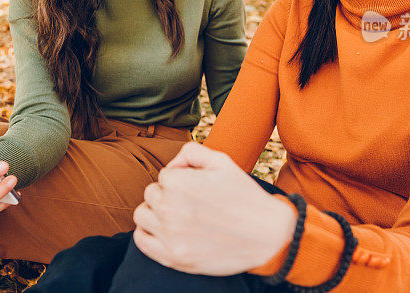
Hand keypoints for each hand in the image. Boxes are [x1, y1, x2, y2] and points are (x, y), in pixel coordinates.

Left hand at [132, 142, 296, 275]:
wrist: (268, 235)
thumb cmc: (244, 196)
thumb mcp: (222, 161)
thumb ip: (191, 152)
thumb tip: (172, 164)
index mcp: (179, 182)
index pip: (163, 175)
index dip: (181, 179)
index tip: (198, 189)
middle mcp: (170, 208)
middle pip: (151, 194)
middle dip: (168, 195)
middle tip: (192, 203)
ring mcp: (170, 235)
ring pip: (142, 215)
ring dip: (156, 213)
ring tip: (178, 216)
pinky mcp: (173, 258)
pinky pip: (141, 241)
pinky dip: (148, 234)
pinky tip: (166, 231)